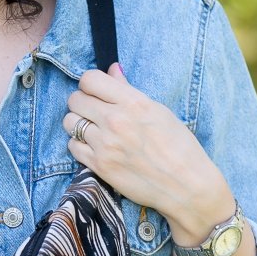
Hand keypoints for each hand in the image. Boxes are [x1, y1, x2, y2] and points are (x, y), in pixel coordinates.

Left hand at [62, 63, 234, 243]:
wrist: (186, 185)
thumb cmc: (179, 146)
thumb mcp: (158, 111)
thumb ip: (128, 90)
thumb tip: (112, 70)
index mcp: (133, 102)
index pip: (90, 79)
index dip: (90, 84)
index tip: (96, 91)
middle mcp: (115, 120)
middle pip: (75, 99)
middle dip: (82, 102)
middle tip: (93, 111)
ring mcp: (105, 144)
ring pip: (70, 122)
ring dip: (78, 123)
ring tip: (93, 129)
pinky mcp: (99, 166)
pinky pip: (72, 146)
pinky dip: (79, 144)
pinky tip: (94, 146)